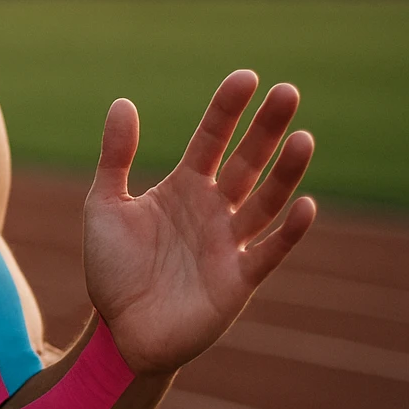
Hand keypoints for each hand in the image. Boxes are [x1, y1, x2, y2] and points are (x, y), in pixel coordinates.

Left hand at [82, 70, 315, 373]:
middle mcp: (213, 210)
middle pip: (247, 162)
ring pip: (265, 201)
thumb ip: (115, 157)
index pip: (211, 139)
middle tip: (288, 92)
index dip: (227, 109)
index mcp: (184, 188)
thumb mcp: (104, 205)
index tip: (246, 77)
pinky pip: (268, 252)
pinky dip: (288, 231)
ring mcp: (229, 243)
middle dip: (267, 129)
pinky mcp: (238, 280)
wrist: (118, 332)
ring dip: (286, 172)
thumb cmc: (112, 269)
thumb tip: (122, 101)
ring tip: (303, 138)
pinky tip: (303, 205)